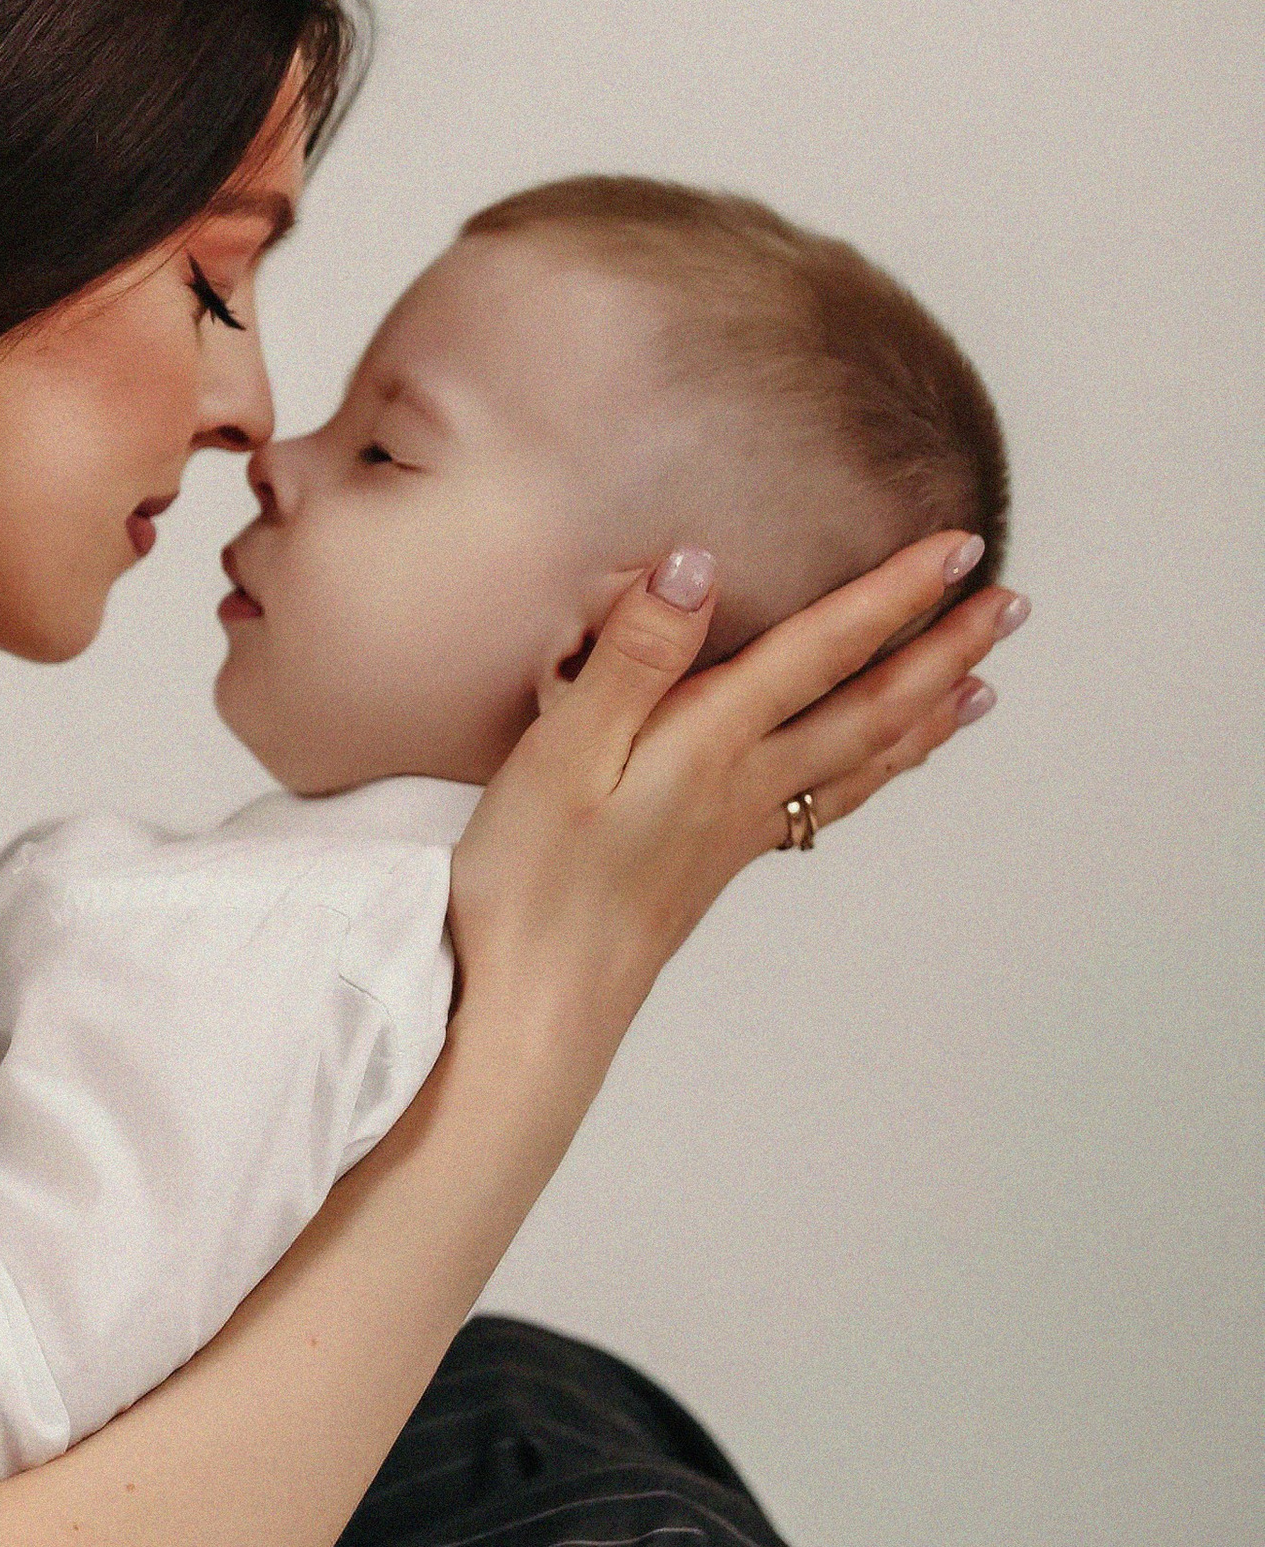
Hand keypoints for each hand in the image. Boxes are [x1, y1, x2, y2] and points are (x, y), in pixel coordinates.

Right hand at [448, 533, 1023, 1076]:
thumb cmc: (535, 878)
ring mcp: (741, 827)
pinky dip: (875, 770)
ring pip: (863, 761)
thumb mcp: (566, 747)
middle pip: (871, 709)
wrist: (536, 1000)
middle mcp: (747, 783)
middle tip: (1012, 606)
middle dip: (945, 651)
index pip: (825, 650)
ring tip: (982, 688)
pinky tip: (873, 768)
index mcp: (713, 743)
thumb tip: (697, 563)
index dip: (895, 593)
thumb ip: (636, 654)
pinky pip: (828, 799)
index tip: (960, 547)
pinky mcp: (721, 858)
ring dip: (928, 715)